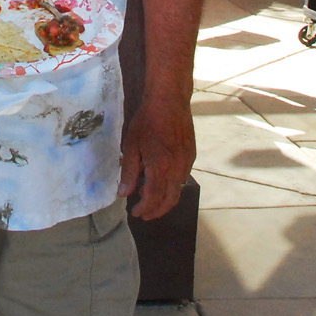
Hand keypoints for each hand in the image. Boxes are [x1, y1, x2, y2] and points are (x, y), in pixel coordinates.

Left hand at [118, 93, 194, 219]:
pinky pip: (182, 178)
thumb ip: (129, 172)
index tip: (135, 213)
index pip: (153, 198)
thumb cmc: (147, 120)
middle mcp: (177, 168)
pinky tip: (161, 182)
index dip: (144, 209)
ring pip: (178, 190)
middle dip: (157, 211)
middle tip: (144, 214)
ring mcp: (187, 162)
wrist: (169, 100)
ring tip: (150, 199)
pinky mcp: (191, 156)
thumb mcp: (131, 145)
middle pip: (169, 200)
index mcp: (160, 167)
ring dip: (165, 200)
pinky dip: (172, 186)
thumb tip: (124, 193)